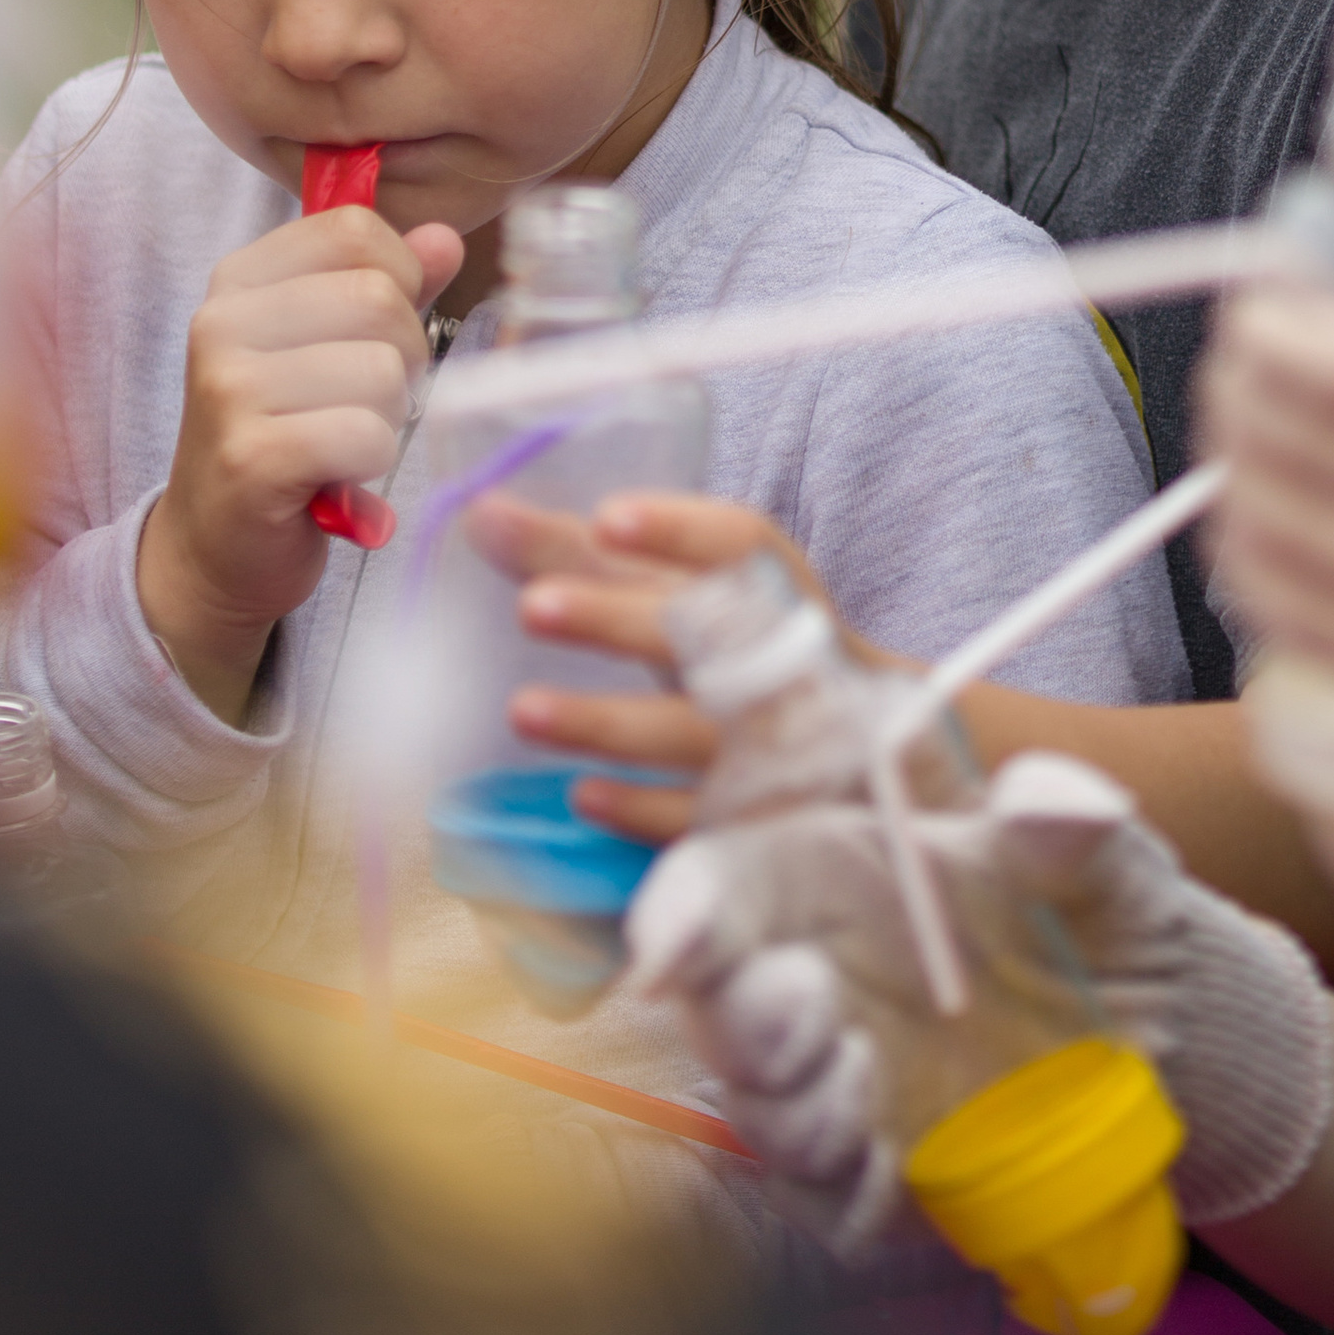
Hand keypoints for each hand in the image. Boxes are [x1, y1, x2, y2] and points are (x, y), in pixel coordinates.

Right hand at [137, 205, 458, 717]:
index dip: (399, 280)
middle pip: (380, 298)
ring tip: (344, 440)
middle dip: (403, 357)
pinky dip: (372, 460)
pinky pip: (366, 434)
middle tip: (365, 401)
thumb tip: (445, 239)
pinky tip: (338, 474)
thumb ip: (391, 286)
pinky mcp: (251, 457)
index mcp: (241, 279)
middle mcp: (222, 322)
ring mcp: (229, 389)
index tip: (373, 334)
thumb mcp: (331, 345)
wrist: (214, 548)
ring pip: (382, 369)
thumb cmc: (285, 433)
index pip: (356, 230)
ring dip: (388, 415)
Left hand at [505, 492, 870, 847]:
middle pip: (704, 635)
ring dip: (607, 722)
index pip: (742, 545)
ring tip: (523, 709)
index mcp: (773, 591)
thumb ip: (579, 555)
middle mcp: (782, 663)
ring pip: (690, 733)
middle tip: (533, 605)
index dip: (680, 529)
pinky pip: (697, 819)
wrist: (854, 764)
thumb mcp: (677, 597)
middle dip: (617, 620)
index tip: (607, 518)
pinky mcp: (757, 821)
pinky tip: (584, 795)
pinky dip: (641, 808)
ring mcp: (774, 748)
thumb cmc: (737, 653)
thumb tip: (479, 512)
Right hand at [626, 752, 1333, 1248]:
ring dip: (797, 1103)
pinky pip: (830, 1204)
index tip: (668, 952)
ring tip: (868, 1065)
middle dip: (737, 1016)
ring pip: (762, 1112)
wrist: (1171, 1047)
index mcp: (833, 880)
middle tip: (807, 995)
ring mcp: (837, 1089)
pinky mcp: (876, 1183)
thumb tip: (1047, 800)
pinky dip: (851, 1188)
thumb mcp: (1103, 858)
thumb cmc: (1105, 919)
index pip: (716, 888)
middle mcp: (814, 983)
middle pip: (714, 1010)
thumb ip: (1067, 819)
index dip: (676, 914)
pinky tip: (901, 1157)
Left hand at [1199, 266, 1333, 791]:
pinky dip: (1244, 551)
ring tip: (1237, 416)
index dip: (1276, 328)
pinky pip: (1284, 610)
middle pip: (1290, 441)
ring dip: (1228, 458)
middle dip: (1237, 379)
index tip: (1262, 300)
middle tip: (1239, 348)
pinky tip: (1253, 506)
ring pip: (1268, 526)